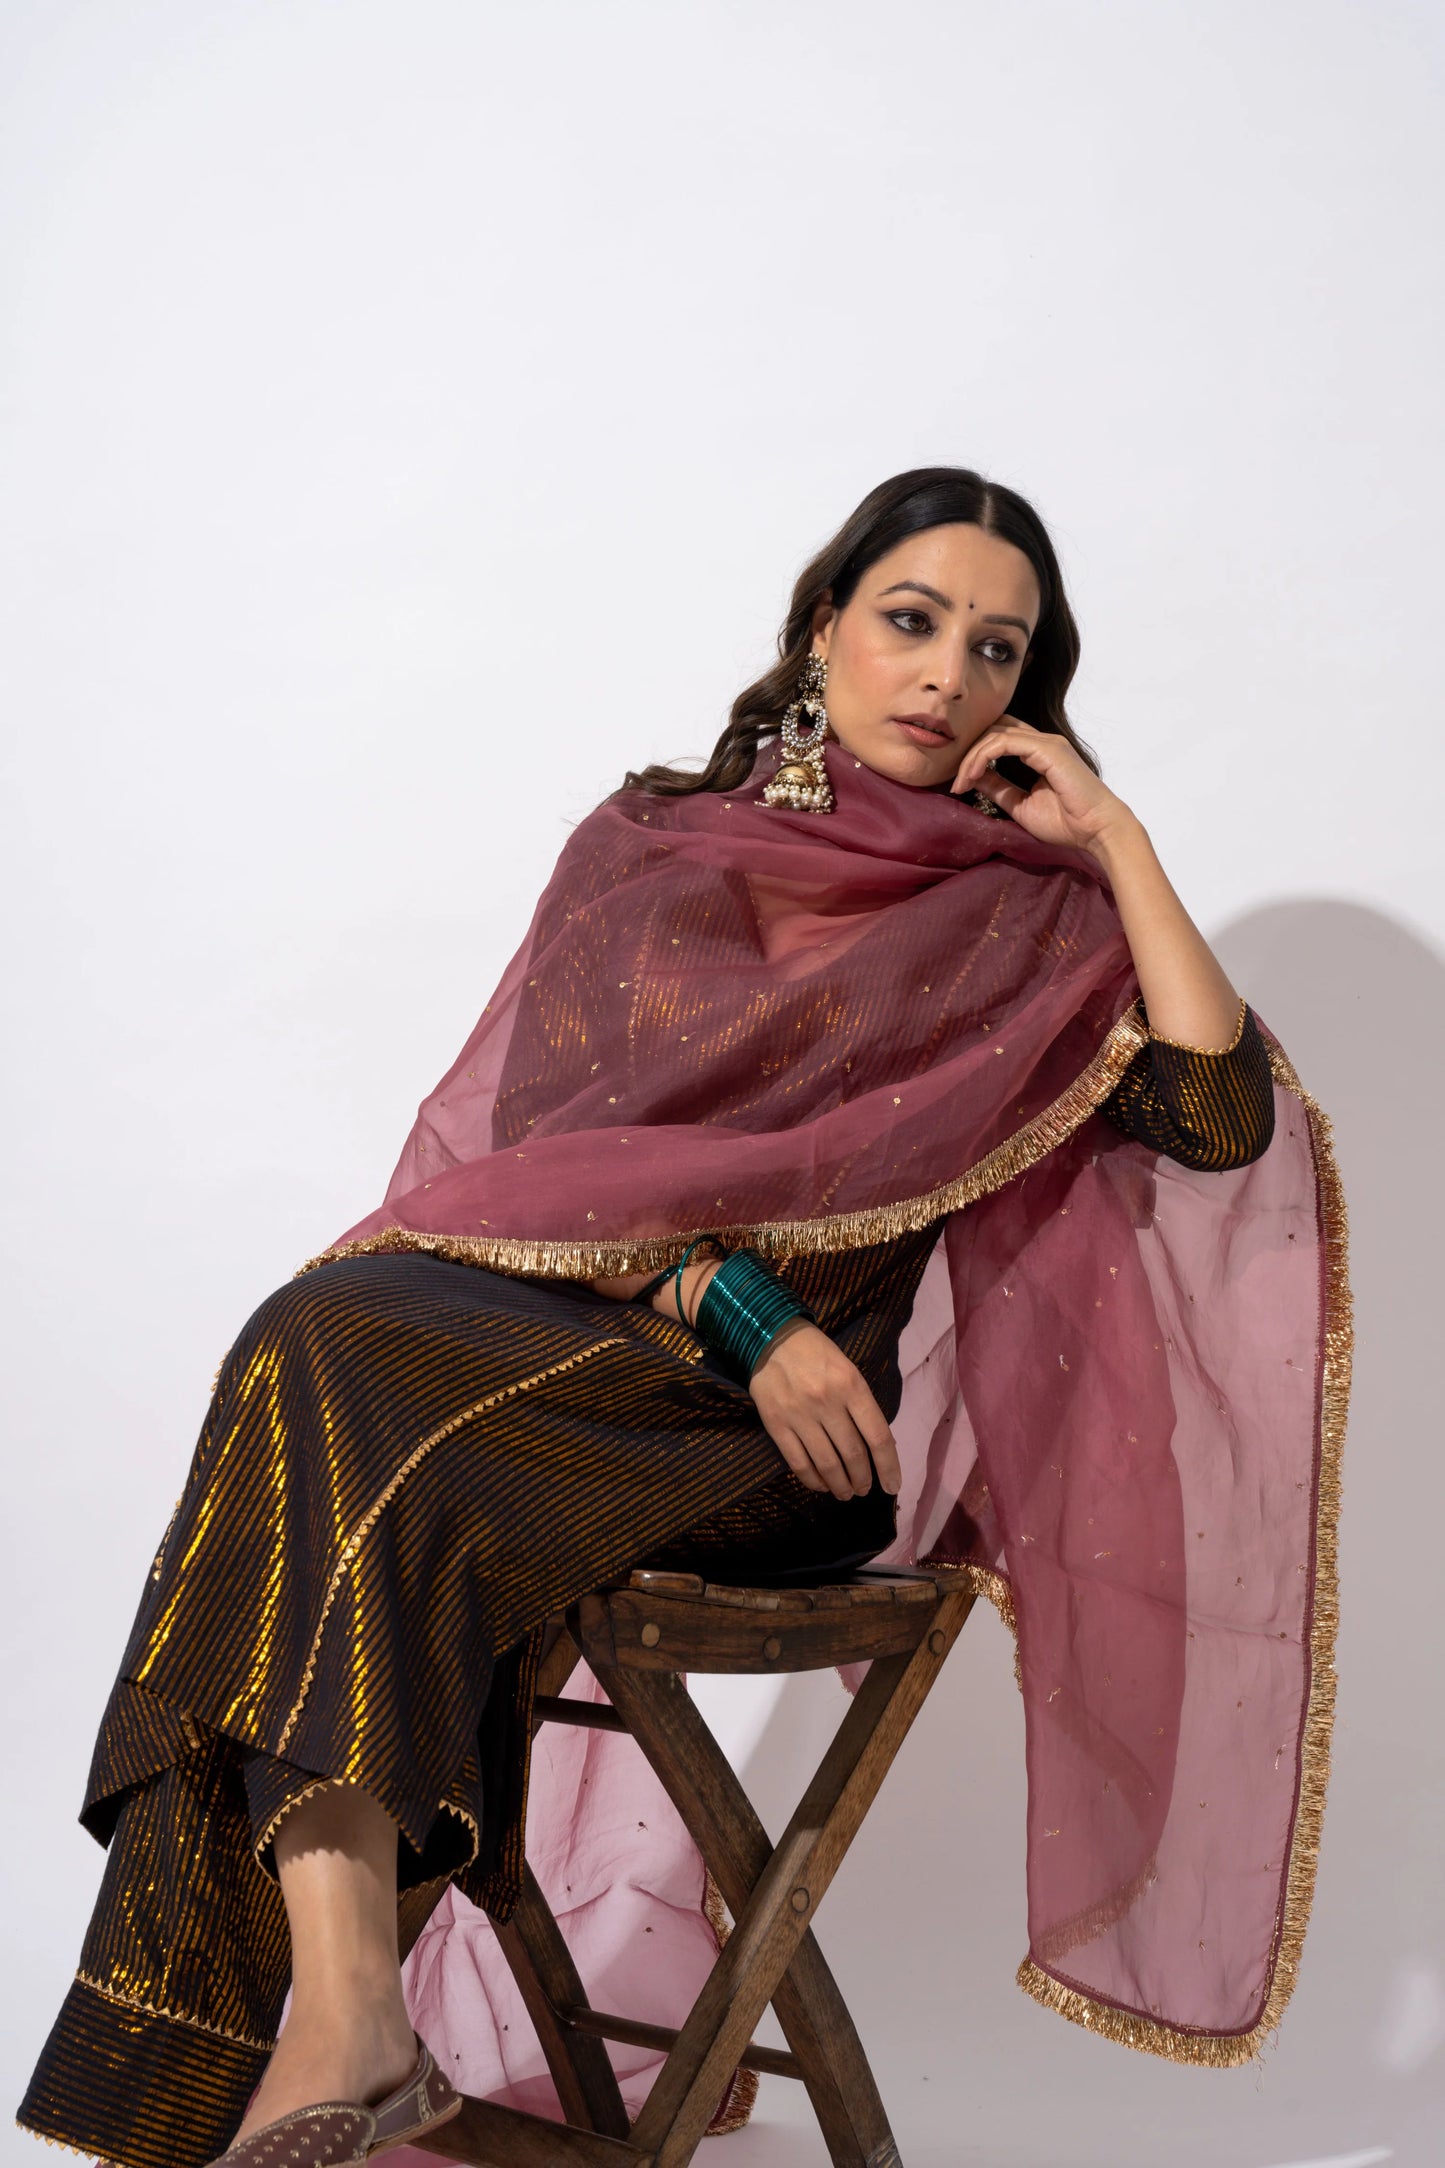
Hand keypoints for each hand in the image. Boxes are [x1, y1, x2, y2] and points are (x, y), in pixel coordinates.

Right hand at [744, 1318, 900, 1500]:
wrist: (771, 1337)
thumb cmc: (816, 1353)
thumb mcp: (848, 1370)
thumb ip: (861, 1405)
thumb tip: (877, 1445)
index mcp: (852, 1386)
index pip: (878, 1436)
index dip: (888, 1467)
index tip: (892, 1486)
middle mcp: (828, 1402)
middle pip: (853, 1455)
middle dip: (862, 1480)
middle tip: (863, 1489)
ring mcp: (800, 1415)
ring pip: (827, 1464)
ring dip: (840, 1486)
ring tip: (845, 1493)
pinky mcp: (776, 1424)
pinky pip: (798, 1463)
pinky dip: (812, 1480)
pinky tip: (820, 1485)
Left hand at [950, 714, 1137, 859]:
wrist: (1097, 830)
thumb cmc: (1067, 822)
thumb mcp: (1021, 805)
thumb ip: (998, 788)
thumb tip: (972, 778)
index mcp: (1038, 752)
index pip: (999, 737)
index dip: (974, 753)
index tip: (959, 783)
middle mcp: (1041, 741)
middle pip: (993, 729)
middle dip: (968, 751)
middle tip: (955, 780)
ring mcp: (1045, 742)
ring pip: (994, 734)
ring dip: (971, 757)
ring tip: (960, 782)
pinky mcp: (1046, 748)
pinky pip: (1003, 742)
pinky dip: (982, 757)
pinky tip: (973, 776)